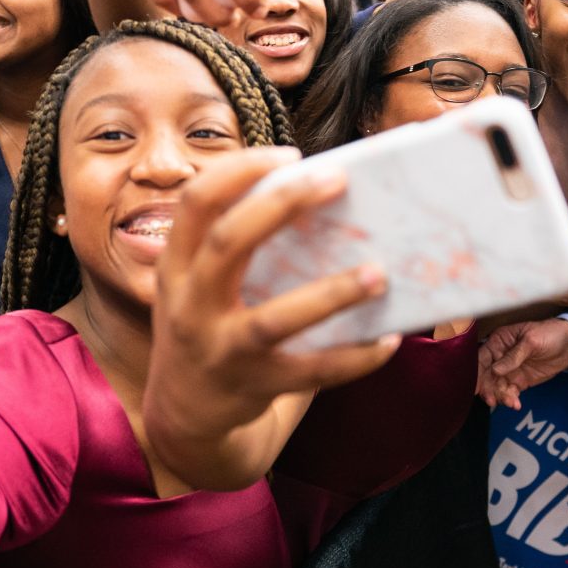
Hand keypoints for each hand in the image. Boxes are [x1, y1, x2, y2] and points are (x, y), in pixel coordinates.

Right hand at [147, 147, 399, 436]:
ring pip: (274, 319)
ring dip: (331, 294)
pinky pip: (311, 373)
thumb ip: (234, 246)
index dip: (239, 171)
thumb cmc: (208, 325)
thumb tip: (320, 194)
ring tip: (379, 272)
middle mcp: (191, 304)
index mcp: (178, 266)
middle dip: (281, 205)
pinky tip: (389, 340)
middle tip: (337, 179)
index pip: (197, 202)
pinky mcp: (254, 386)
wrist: (183, 414)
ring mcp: (221, 349)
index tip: (290, 154)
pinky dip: (354, 358)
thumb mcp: (197, 284)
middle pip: (229, 242)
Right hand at [477, 317, 567, 409]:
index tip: (476, 387)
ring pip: (497, 386)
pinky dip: (510, 399)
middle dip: (488, 388)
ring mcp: (509, 370)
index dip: (477, 372)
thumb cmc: (549, 334)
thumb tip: (495, 371)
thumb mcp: (531, 341)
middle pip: (486, 375)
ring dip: (500, 396)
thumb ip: (514, 356)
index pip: (482, 358)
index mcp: (499, 342)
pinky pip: (510, 392)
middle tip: (492, 400)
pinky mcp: (519, 381)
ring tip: (510, 402)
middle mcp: (500, 356)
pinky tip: (516, 404)